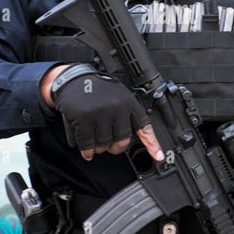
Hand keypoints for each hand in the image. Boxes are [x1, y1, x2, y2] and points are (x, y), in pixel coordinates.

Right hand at [41, 64, 163, 162]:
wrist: (74, 78)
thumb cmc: (98, 90)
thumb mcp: (119, 96)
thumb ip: (126, 115)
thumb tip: (127, 141)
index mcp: (129, 103)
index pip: (144, 127)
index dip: (152, 144)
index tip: (158, 156)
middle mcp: (117, 107)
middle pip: (122, 141)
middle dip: (115, 148)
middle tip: (109, 146)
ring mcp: (100, 113)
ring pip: (104, 144)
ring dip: (99, 149)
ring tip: (95, 143)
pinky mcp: (83, 118)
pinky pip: (87, 144)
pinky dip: (87, 151)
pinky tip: (87, 151)